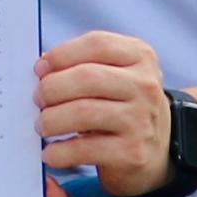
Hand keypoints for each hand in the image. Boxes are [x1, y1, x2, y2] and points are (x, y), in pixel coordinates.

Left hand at [36, 28, 173, 196]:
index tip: (39, 69)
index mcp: (140, 56)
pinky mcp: (133, 152)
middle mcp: (145, 85)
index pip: (96, 44)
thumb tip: (42, 66)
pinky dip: (60, 151)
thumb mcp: (115, 75)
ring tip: (42, 125)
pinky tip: (51, 152)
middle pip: (87, 77)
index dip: (62, 54)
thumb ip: (83, 64)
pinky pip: (86, 149)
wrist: (158, 149)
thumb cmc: (123, 104)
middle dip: (51, 88)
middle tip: (38, 99)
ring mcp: (141, 119)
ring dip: (51, 120)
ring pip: (83, 112)